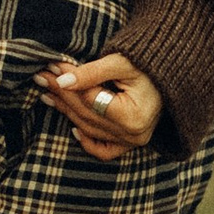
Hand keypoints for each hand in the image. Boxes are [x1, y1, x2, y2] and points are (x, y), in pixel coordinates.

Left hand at [39, 55, 164, 160]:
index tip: (51, 66)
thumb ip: (90, 73)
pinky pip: (105, 151)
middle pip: (86, 114)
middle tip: (42, 76)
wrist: (172, 73)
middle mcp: (133, 134)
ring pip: (90, 129)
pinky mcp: (131, 143)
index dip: (67, 82)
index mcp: (133, 115)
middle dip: (61, 94)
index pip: (89, 98)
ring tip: (48, 93)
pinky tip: (73, 128)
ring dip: (67, 111)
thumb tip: (60, 81)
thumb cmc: (148, 63)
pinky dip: (89, 142)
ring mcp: (132, 142)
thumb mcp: (120, 62)